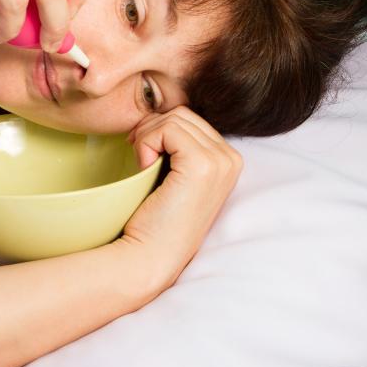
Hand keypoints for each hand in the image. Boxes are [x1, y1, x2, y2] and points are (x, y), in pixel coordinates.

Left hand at [117, 106, 242, 290]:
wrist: (148, 256)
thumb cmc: (153, 220)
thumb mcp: (172, 174)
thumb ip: (177, 145)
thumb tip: (157, 109)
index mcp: (227, 160)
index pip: (190, 119)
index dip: (160, 128)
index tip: (142, 151)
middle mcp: (231, 159)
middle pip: (182, 114)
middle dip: (151, 128)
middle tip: (136, 154)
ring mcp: (221, 162)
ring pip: (173, 118)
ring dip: (146, 136)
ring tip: (141, 164)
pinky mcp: (203, 165)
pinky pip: (167, 128)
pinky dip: (146, 142)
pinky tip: (143, 167)